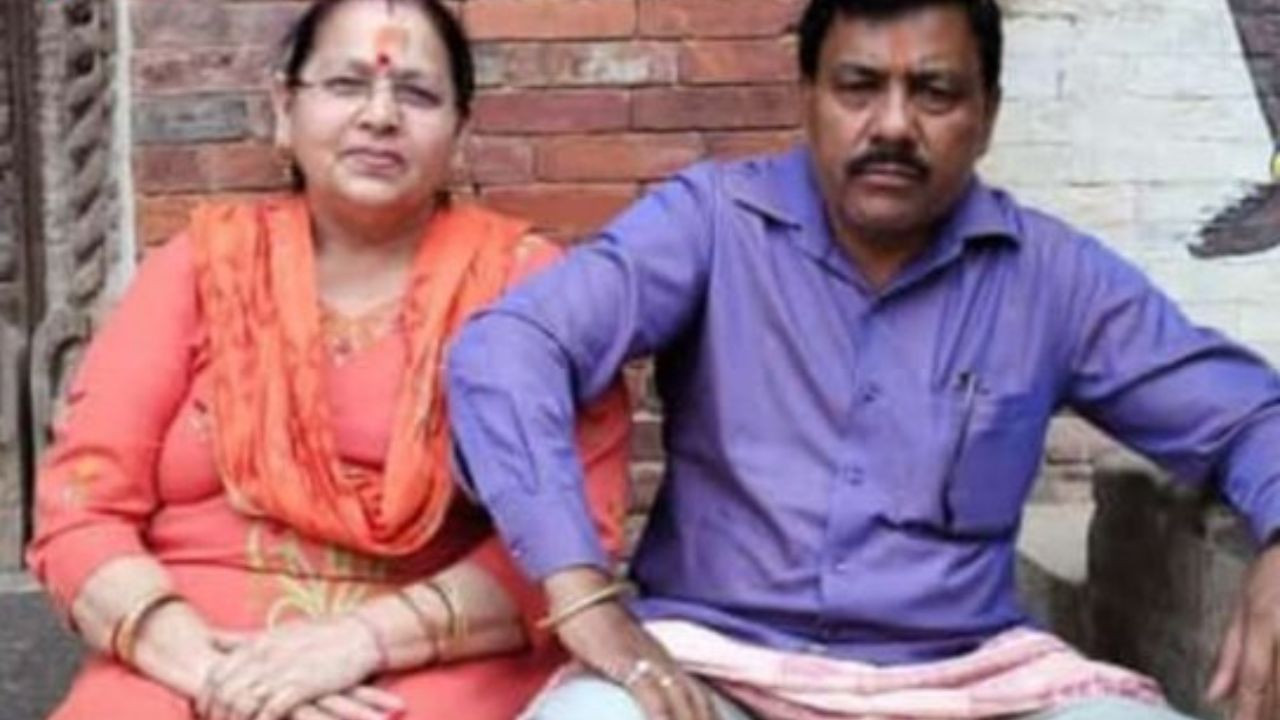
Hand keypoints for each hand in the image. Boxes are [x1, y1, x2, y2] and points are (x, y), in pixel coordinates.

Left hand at [196, 616, 396, 719]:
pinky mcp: (299, 687)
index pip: (216, 673)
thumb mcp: (277, 631)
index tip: (206, 711)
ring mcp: (281, 672)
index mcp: (256, 644)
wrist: (361, 635)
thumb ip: (242, 639)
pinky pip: (268, 713)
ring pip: (240, 704)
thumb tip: (210, 639)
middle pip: (222, 692)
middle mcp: (263, 657)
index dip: (206, 696)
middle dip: (215, 714)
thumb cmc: (321, 634)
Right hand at [545, 569, 713, 719]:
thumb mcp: (619, 652)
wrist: (583, 595)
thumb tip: (629, 686)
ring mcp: (648, 660)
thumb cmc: (596, 624)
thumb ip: (629, 671)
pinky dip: (661, 716)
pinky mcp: (628, 663)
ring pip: (681, 699)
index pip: (698, 693)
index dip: (710, 714)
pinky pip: (651, 695)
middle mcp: (663, 660)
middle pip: (697, 699)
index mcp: (664, 658)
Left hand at [1207, 544, 1279, 719]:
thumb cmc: (1273, 574)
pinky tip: (1277, 701)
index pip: (1253, 677)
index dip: (1246, 711)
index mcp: (1263, 622)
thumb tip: (1213, 694)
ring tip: (1266, 716)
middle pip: (1279, 689)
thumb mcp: (1243, 607)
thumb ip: (1230, 655)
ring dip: (1278, 706)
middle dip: (1268, 715)